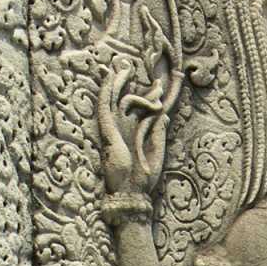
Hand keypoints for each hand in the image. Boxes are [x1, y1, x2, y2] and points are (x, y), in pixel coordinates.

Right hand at [99, 65, 168, 195]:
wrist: (132, 191)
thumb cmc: (144, 177)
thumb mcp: (156, 150)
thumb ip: (158, 131)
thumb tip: (162, 114)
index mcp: (134, 132)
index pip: (140, 109)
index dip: (150, 96)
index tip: (161, 89)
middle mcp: (123, 128)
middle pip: (127, 100)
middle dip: (135, 86)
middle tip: (143, 73)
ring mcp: (114, 127)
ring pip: (115, 98)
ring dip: (127, 86)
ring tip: (139, 78)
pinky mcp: (106, 128)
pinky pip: (104, 104)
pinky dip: (108, 89)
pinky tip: (113, 77)